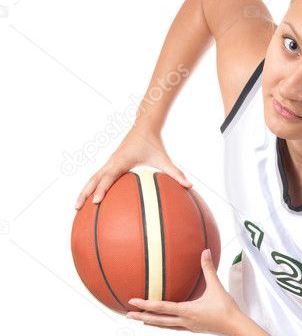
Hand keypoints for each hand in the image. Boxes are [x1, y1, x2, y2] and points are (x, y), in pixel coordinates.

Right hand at [74, 127, 191, 208]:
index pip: (109, 177)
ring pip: (93, 179)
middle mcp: (112, 162)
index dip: (102, 189)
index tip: (96, 201)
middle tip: (76, 208)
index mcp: (122, 161)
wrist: (144, 126)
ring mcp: (109, 163)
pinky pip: (98, 177)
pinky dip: (92, 187)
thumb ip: (176, 173)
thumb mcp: (164, 159)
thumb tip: (190, 186)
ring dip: (84, 191)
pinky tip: (91, 200)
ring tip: (77, 207)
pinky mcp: (110, 164)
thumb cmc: (154, 143)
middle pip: (93, 179)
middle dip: (85, 193)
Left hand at [126, 249, 241, 335]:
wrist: (236, 328)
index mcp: (187, 311)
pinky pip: (175, 327)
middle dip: (142, 317)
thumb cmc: (227, 309)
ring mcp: (188, 327)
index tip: (132, 302)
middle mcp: (184, 321)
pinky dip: (165, 325)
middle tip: (128, 315)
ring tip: (141, 321)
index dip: (145, 305)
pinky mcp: (194, 329)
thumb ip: (208, 269)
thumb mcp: (216, 287)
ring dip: (152, 323)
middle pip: (158, 321)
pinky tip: (164, 323)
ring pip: (165, 326)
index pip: (161, 308)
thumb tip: (205, 251)